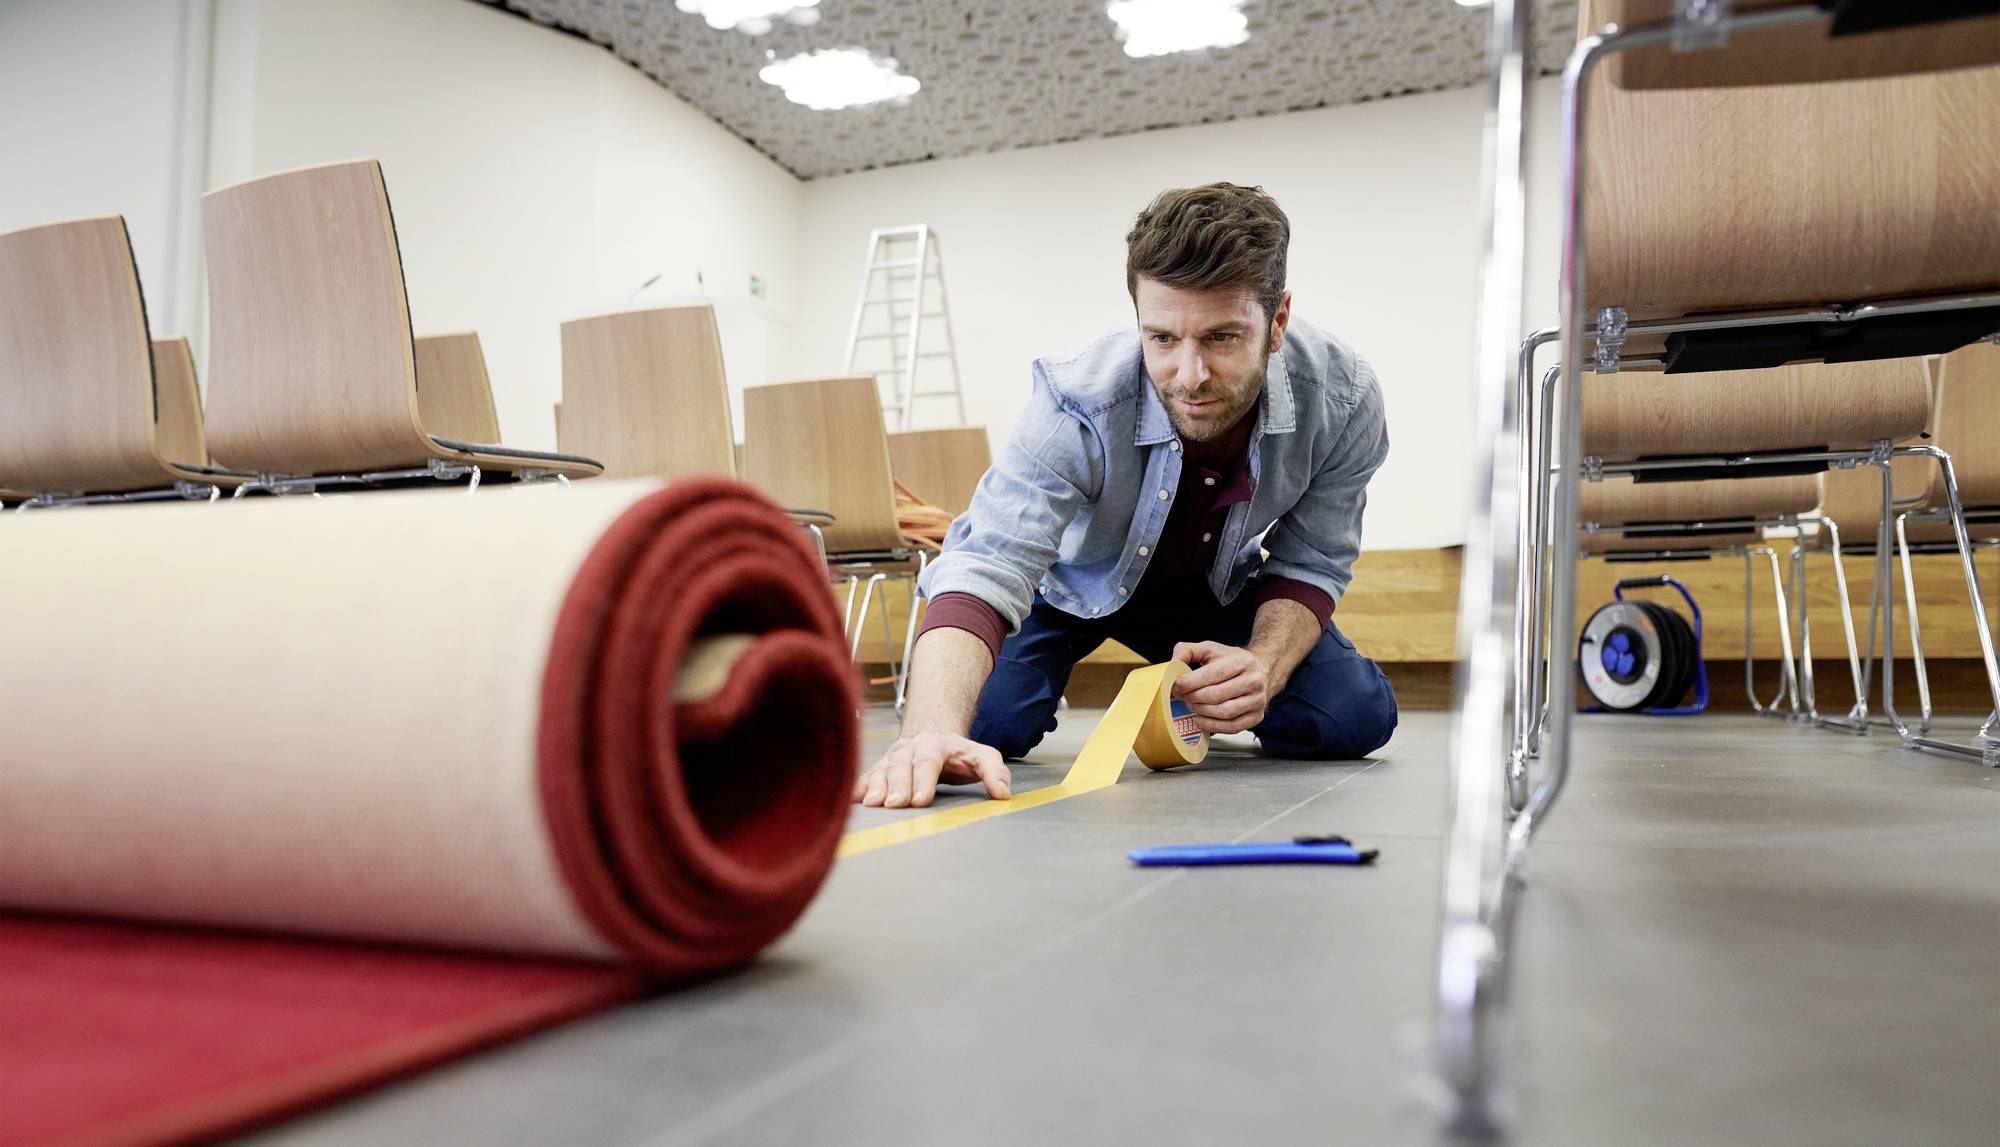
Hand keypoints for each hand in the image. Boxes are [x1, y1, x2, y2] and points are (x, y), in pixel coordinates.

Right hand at [853, 732, 1011, 807]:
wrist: (932, 735)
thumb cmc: (959, 754)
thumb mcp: (983, 756)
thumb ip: (995, 772)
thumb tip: (1003, 794)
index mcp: (935, 746)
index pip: (928, 762)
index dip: (923, 780)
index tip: (921, 800)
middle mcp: (910, 749)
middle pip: (901, 766)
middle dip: (897, 785)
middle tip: (895, 805)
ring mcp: (892, 758)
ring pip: (881, 770)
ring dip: (875, 787)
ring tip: (872, 805)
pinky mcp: (879, 768)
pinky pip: (866, 776)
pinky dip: (858, 787)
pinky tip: (852, 800)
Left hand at [1171, 640, 1273, 733]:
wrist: (1260, 671)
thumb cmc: (1231, 661)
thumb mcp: (1210, 649)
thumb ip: (1188, 651)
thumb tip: (1172, 663)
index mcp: (1242, 661)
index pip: (1213, 674)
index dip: (1190, 682)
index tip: (1176, 686)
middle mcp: (1254, 681)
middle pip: (1217, 695)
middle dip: (1193, 697)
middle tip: (1181, 696)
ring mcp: (1257, 700)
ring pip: (1224, 712)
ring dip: (1201, 712)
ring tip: (1191, 705)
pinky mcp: (1257, 717)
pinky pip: (1231, 727)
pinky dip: (1211, 725)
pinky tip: (1200, 718)